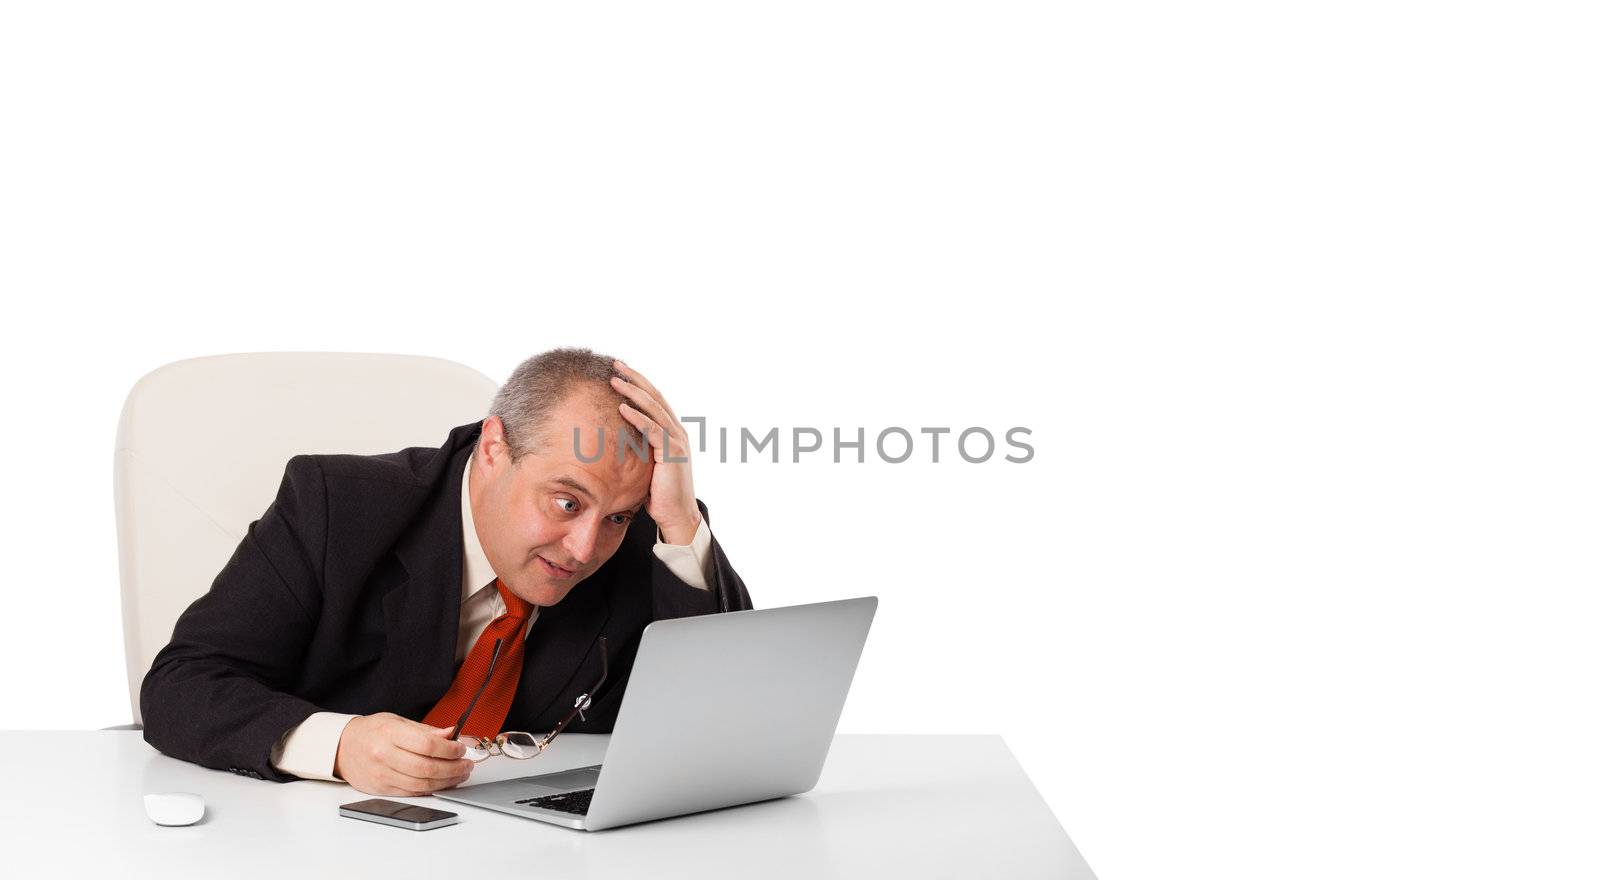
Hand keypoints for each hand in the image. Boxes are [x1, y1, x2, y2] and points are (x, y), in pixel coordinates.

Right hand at [333, 712, 474, 796]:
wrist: (342, 747)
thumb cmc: (372, 731)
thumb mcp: (397, 722)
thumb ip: (426, 730)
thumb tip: (452, 733)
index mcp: (390, 734)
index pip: (427, 744)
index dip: (449, 749)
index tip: (461, 748)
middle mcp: (384, 755)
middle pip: (427, 767)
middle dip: (453, 768)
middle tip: (466, 765)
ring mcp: (382, 775)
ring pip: (422, 784)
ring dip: (447, 781)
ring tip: (460, 774)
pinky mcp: (381, 789)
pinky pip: (412, 793)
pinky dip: (432, 790)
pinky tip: (442, 783)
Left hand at [610, 359, 702, 544]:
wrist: (677, 516)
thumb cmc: (659, 494)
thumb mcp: (647, 464)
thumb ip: (638, 447)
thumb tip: (615, 440)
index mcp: (672, 432)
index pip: (654, 400)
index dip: (638, 383)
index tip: (619, 371)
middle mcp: (677, 431)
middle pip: (654, 396)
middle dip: (634, 379)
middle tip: (615, 364)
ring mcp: (677, 441)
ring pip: (653, 408)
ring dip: (633, 392)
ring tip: (614, 380)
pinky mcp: (672, 453)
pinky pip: (652, 430)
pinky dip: (637, 417)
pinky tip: (622, 408)